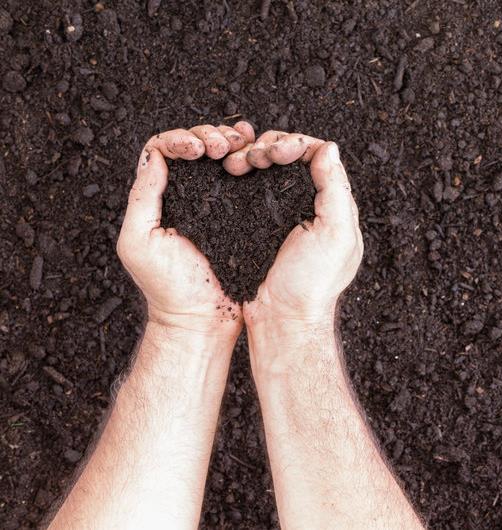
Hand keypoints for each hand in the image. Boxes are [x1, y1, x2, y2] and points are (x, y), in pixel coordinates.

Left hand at [117, 122, 255, 335]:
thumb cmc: (168, 288)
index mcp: (163, 196)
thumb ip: (143, 198)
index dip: (181, 139)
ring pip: (225, 155)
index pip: (166, 149)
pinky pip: (250, 176)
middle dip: (210, 135)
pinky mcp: (247, 213)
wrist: (204, 318)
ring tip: (240, 146)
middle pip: (198, 144)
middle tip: (220, 147)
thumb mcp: (139, 241)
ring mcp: (221, 202)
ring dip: (233, 141)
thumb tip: (156, 156)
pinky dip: (253, 156)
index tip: (197, 150)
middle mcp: (191, 194)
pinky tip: (257, 150)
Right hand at [243, 132, 362, 326]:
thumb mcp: (336, 235)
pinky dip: (238, 172)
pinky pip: (249, 185)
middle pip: (289, 156)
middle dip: (268, 147)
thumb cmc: (312, 284)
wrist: (281, 320)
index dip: (295, 145)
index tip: (276, 151)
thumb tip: (329, 147)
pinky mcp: (256, 222)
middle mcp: (309, 204)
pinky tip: (229, 172)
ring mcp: (281, 212)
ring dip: (250, 156)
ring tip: (235, 164)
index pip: (317, 156)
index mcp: (333, 205)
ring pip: (266, 167)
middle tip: (251, 158)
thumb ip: (336, 190)